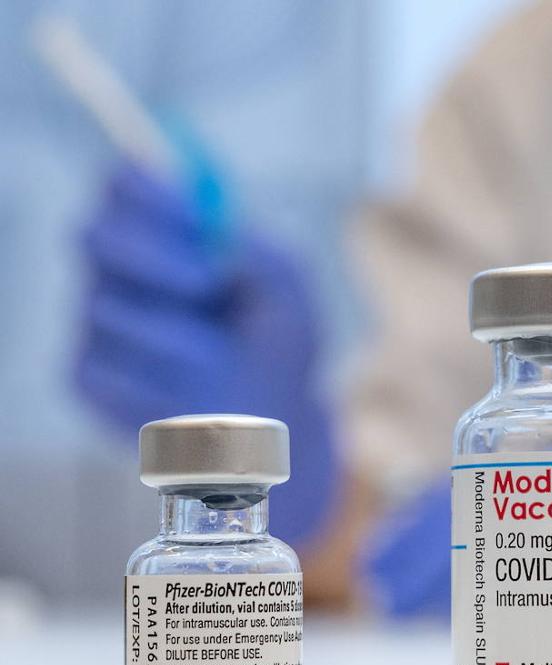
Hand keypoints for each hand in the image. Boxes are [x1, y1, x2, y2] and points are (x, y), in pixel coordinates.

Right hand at [77, 161, 337, 543]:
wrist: (270, 419)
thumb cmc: (277, 342)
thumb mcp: (289, 293)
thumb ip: (262, 252)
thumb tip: (223, 234)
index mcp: (162, 230)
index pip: (128, 183)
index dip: (150, 189)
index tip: (196, 213)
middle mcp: (118, 268)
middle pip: (95, 233)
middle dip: (152, 253)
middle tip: (205, 278)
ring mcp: (98, 321)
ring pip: (108, 309)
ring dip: (175, 333)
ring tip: (217, 356)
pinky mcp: (86, 377)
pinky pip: (104, 370)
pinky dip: (154, 382)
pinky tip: (184, 394)